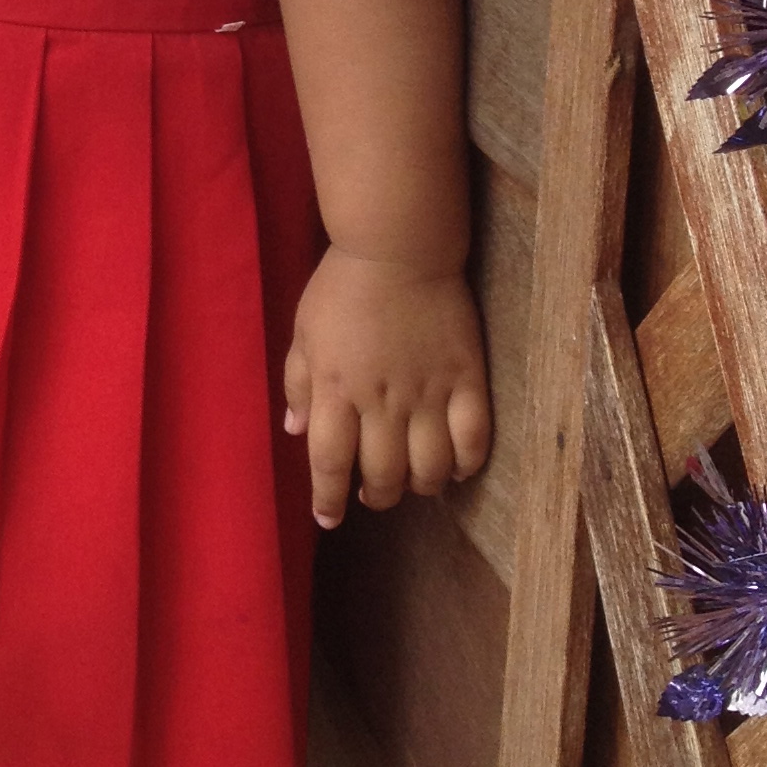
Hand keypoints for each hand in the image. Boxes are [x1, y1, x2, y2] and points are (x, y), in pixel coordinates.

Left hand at [282, 243, 490, 529]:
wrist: (399, 247)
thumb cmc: (342, 288)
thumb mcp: (304, 332)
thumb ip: (298, 384)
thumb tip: (293, 431)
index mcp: (335, 389)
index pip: (329, 462)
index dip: (328, 499)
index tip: (328, 519)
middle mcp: (381, 400)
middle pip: (383, 474)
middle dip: (377, 497)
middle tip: (373, 495)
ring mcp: (428, 392)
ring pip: (429, 467)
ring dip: (420, 486)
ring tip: (413, 483)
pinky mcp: (467, 379)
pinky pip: (473, 438)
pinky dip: (466, 463)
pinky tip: (455, 468)